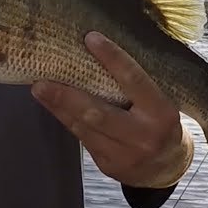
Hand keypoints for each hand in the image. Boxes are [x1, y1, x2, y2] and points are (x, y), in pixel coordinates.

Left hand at [31, 31, 192, 188]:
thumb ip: (135, 86)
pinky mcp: (108, 165)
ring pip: (85, 127)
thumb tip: (98, 52)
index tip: (91, 38)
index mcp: (162, 112)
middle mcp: (144, 135)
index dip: (113, 58)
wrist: (168, 169)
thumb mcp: (160, 103)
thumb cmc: (161, 124)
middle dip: (67, 96)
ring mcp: (124, 154)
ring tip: (39, 89)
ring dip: (59, 107)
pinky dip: (66, 119)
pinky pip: (83, 138)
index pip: (134, 80)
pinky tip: (53, 105)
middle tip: (43, 80)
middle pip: (98, 112)